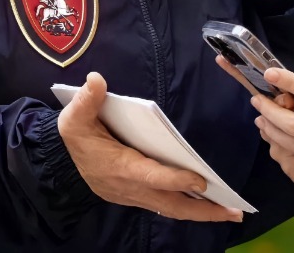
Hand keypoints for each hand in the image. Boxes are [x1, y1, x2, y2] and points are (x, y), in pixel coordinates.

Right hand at [57, 72, 242, 221]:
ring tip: (230, 211)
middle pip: (170, 204)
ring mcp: (134, 195)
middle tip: (233, 211)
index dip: (175, 179)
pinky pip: (166, 206)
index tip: (201, 180)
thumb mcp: (73, 117)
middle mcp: (130, 186)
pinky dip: (187, 207)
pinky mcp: (137, 196)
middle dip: (202, 210)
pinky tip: (207, 204)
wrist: (60, 162)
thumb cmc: (74, 137)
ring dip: (201, 212)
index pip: (151, 176)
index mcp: (119, 167)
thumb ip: (86, 100)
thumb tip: (96, 81)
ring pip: (171, 208)